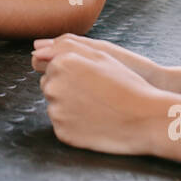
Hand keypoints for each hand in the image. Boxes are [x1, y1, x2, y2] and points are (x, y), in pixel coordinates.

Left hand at [31, 33, 162, 154]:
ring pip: (55, 106)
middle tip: (95, 94)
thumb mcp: (100, 55)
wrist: (145, 118)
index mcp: (61, 64)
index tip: (91, 79)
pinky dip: (74, 125)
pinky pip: (62, 125)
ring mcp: (56, 111)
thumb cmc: (125, 83)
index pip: (50, 67)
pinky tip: (95, 122)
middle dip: (66, 89)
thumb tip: (35, 52)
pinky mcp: (61, 132)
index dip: (72, 73)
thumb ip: (65, 47)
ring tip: (97, 108)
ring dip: (69, 107)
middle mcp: (53, 86)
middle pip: (49, 86)